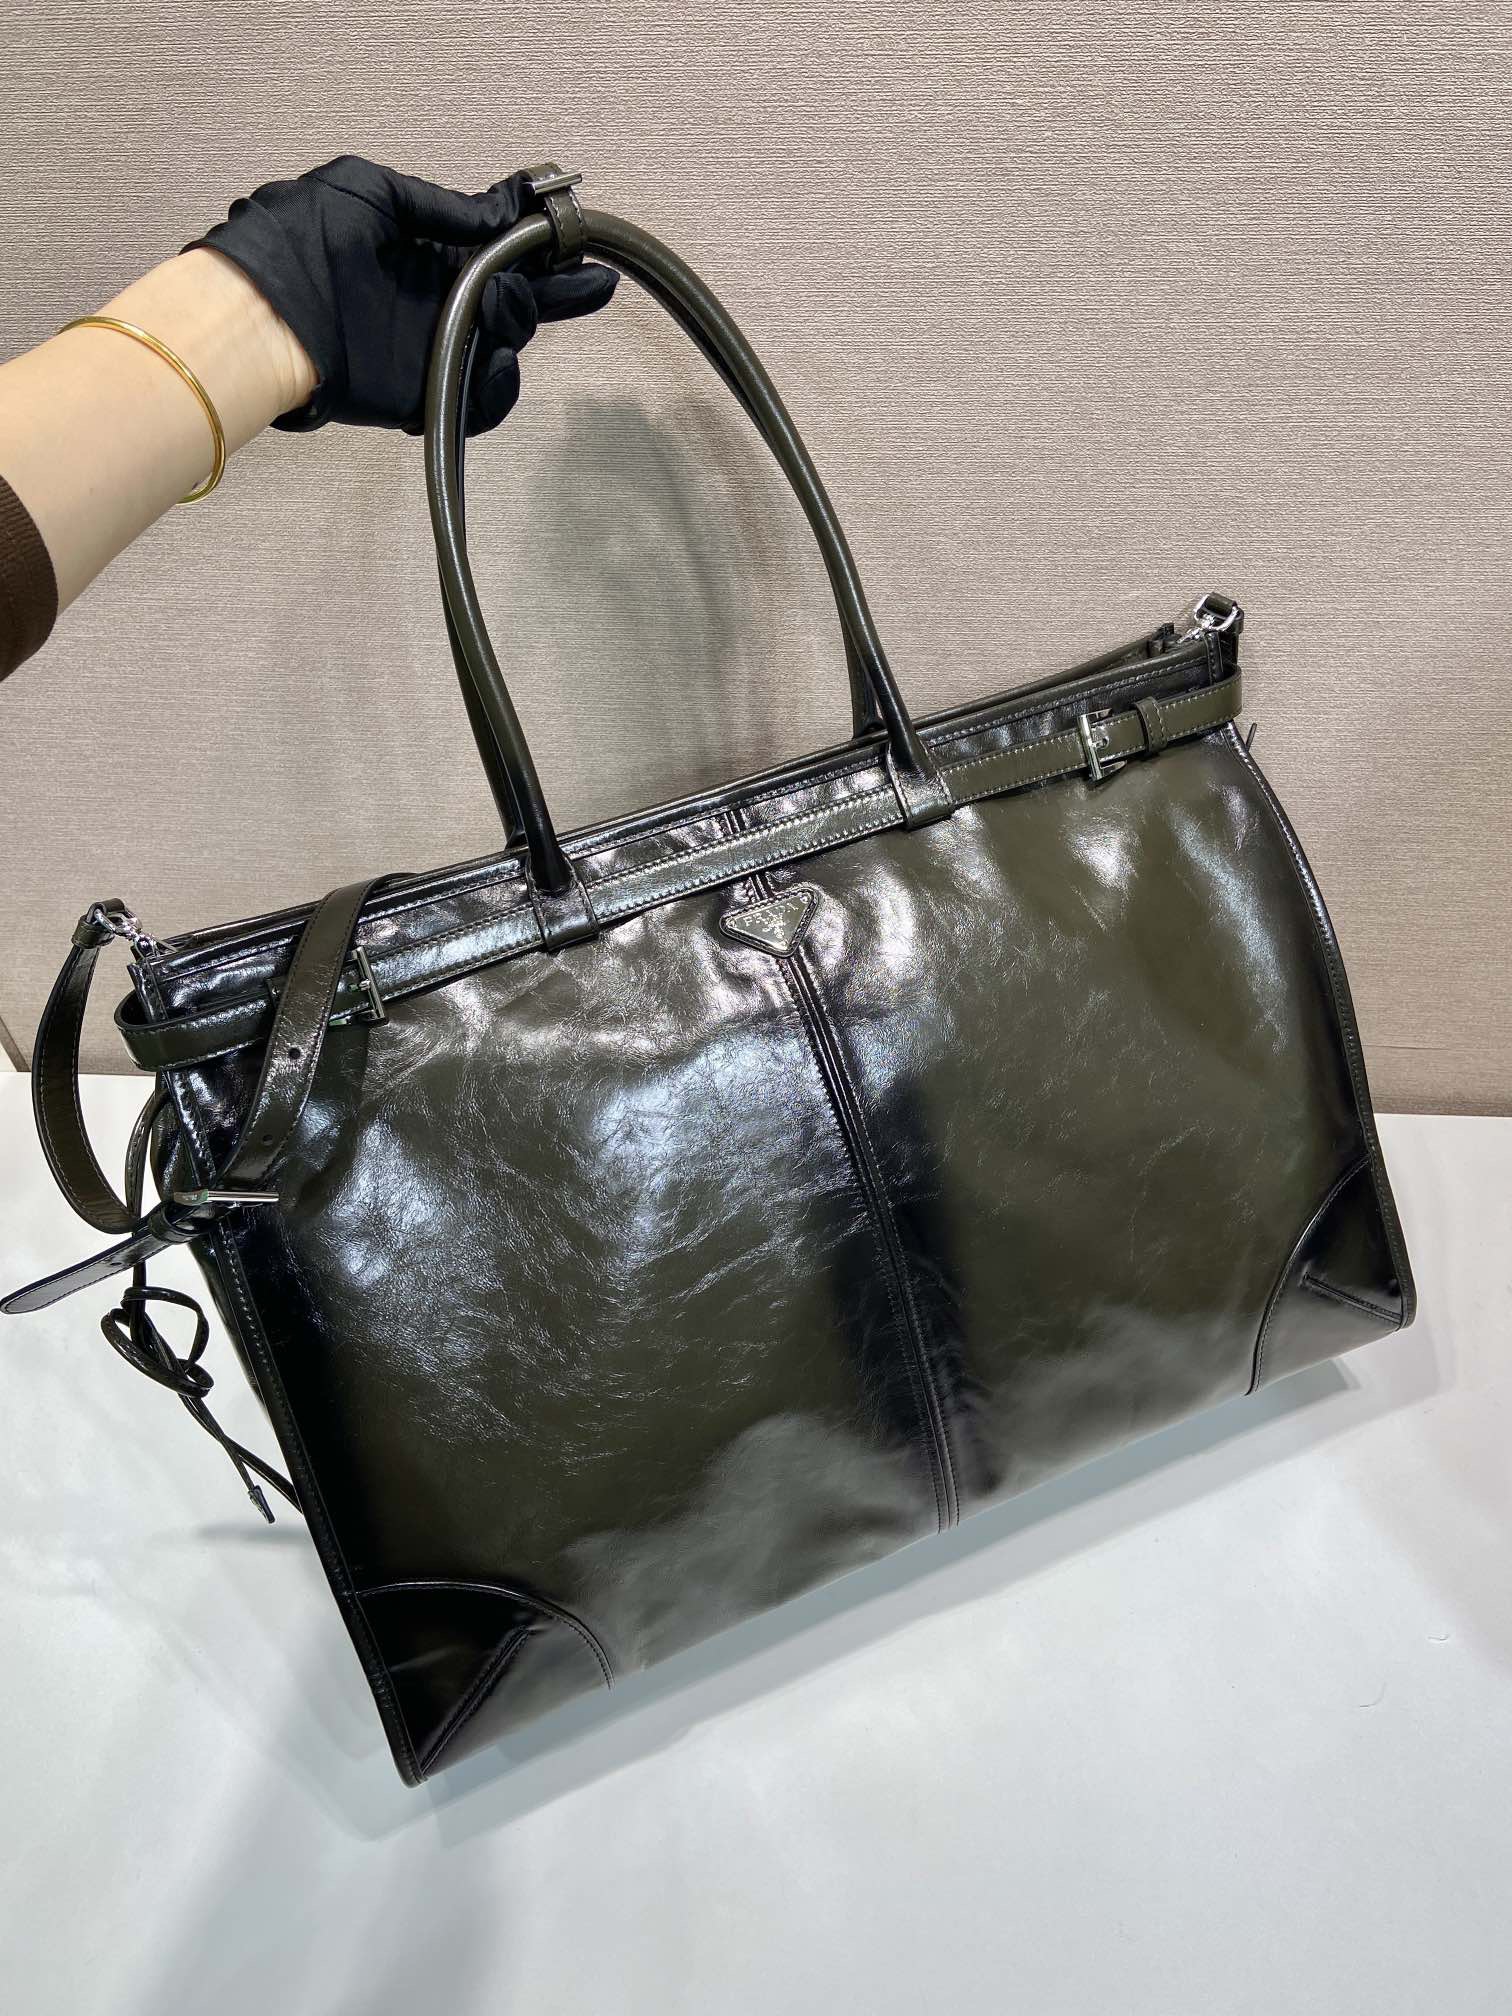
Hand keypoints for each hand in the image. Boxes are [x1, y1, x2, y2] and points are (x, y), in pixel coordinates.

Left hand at [186, 155, 615, 434]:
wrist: (263, 314)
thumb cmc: (300, 238)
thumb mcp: (370, 190)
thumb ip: (440, 207)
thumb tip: (497, 211)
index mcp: (430, 249)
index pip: (503, 247)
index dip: (544, 245)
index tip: (579, 239)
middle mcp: (440, 302)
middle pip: (521, 300)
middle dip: (562, 292)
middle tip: (594, 284)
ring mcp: (435, 350)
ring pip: (508, 346)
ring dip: (518, 325)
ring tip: (502, 308)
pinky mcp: (427, 397)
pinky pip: (482, 401)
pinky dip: (497, 383)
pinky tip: (494, 356)